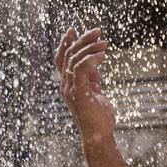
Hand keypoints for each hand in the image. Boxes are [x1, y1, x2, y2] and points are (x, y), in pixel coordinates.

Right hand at [55, 27, 114, 141]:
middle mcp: (66, 85)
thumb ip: (92, 79)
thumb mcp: (95, 93)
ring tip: (105, 44)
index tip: (72, 29)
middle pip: (68, 54)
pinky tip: (103, 56)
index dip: (65, 43)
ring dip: (90, 47)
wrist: (99, 136)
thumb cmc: (99, 118)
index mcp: (68, 84)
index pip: (61, 59)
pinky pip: (81, 69)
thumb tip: (94, 65)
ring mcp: (71, 89)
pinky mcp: (80, 93)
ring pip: (74, 59)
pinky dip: (91, 59)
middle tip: (98, 31)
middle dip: (82, 39)